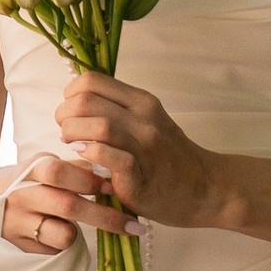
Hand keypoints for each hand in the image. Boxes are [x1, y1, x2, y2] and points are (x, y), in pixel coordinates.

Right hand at [0, 154, 132, 257]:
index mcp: (29, 172)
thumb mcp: (38, 167)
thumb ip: (70, 168)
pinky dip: (61, 246)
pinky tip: (53, 237)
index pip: (60, 172)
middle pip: (69, 206)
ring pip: (64, 235)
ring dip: (79, 233)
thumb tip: (107, 171)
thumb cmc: (19, 183)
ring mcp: (18, 225)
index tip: (114, 189)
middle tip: (133, 225)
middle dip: (105, 217)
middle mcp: (21, 197)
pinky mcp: (19, 248)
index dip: (90, 181)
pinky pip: (54, 251)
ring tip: (74, 227)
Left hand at [51, 74, 223, 231]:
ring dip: (73, 134)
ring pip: (97, 125)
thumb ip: (118, 111)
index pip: (91, 81)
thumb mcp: (148, 122)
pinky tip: (85, 158)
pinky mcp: (140, 175)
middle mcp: (144, 118)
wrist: (205, 189)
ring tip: (73, 145)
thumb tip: (77, 104)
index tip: (72, 113)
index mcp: (142, 101)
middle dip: (64, 116)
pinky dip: (89, 154)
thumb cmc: (169, 158)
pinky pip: (108, 155)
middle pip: (86, 101)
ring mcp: (145, 146)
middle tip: (67, 133)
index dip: (70, 95)